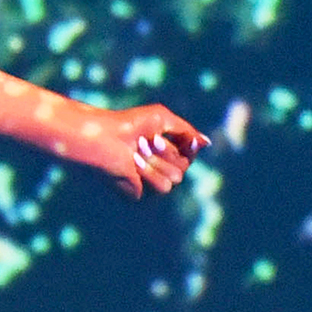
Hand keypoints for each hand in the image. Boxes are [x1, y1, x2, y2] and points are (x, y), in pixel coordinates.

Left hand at [88, 104, 208, 198]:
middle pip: (184, 167)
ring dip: (157, 162)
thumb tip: (206, 143)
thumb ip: (187, 131)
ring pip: (175, 178)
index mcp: (162, 150)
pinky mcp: (139, 193)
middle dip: (166, 153)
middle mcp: (157, 167)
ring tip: (135, 154)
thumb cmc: (128, 125)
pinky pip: (162, 187)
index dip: (184, 146)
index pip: (190, 154)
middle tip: (143, 142)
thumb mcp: (162, 119)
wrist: (105, 137)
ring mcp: (147, 181)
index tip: (161, 135)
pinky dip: (149, 173)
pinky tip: (132, 166)